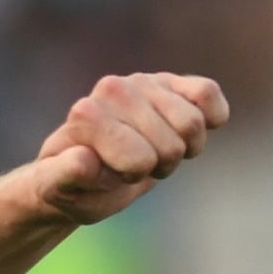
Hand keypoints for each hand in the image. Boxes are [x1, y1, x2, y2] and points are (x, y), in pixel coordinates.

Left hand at [28, 72, 231, 222]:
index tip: (109, 172)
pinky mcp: (171, 83)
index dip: (132, 174)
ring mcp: (143, 83)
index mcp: (86, 114)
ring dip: (180, 150)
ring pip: (194, 124)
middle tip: (132, 165)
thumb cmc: (74, 183)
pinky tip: (188, 132)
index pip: (140, 158)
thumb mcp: (60, 190)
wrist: (86, 168)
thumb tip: (83, 159)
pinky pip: (208, 93)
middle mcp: (113, 89)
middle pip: (173, 145)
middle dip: (157, 166)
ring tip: (152, 151)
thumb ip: (62, 176)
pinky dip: (212, 116)